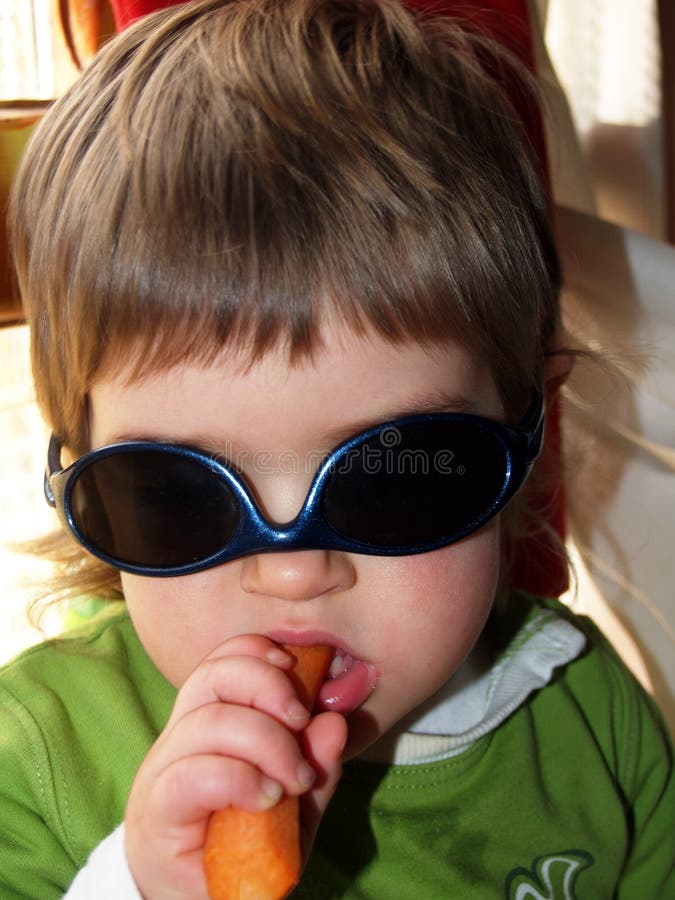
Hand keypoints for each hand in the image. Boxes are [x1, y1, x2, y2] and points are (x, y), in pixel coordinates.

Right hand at [124, 635, 346, 898]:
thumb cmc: (242, 847)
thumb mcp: (293, 807)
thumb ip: (314, 767)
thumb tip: (335, 722)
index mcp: (208, 721)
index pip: (223, 660)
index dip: (258, 653)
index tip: (298, 669)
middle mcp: (181, 735)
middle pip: (216, 676)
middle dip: (269, 687)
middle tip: (302, 722)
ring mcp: (165, 768)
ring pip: (210, 720)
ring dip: (266, 740)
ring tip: (294, 778)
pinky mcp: (159, 809)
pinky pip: (195, 774)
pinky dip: (241, 778)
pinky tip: (267, 797)